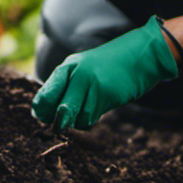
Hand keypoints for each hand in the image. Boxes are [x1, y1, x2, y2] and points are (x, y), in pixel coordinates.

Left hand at [32, 16, 177, 129]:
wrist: (140, 57)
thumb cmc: (109, 67)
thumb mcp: (83, 71)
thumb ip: (66, 89)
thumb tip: (45, 114)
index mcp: (67, 67)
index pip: (43, 96)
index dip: (42, 112)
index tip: (46, 118)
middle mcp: (75, 74)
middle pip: (54, 108)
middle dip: (55, 121)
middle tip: (60, 125)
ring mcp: (90, 83)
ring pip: (73, 116)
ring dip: (77, 121)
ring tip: (86, 111)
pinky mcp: (105, 93)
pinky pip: (90, 117)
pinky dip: (91, 119)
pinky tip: (99, 107)